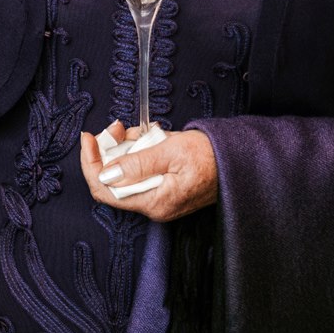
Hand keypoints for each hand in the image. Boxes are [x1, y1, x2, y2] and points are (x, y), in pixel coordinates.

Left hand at [79, 121, 219, 220]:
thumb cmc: (213, 156)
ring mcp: (160, 197)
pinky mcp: (166, 188)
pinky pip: (142, 169)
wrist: (244, 162)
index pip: (105, 189)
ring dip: (127, 146)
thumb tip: (106, 172)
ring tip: (142, 130)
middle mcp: (155, 205)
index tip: (89, 137)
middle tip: (117, 127)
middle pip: (113, 178)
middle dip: (110, 148)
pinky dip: (141, 150)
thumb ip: (137, 163)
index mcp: (155, 202)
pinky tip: (152, 137)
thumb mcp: (171, 152)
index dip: (91, 162)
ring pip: (127, 170)